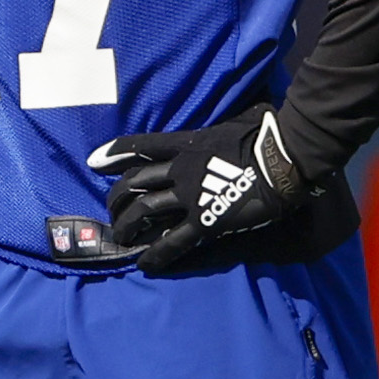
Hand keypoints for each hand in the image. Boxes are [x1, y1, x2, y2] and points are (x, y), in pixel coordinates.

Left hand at [87, 106, 305, 275]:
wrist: (284, 157)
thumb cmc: (268, 133)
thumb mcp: (239, 119)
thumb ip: (228, 125)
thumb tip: (247, 114)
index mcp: (189, 143)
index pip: (143, 147)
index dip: (115, 153)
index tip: (94, 162)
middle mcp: (181, 168)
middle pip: (136, 182)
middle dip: (117, 198)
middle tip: (112, 211)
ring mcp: (190, 195)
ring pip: (145, 209)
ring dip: (128, 225)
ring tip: (121, 239)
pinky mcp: (205, 220)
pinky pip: (173, 240)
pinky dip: (156, 254)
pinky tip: (145, 264)